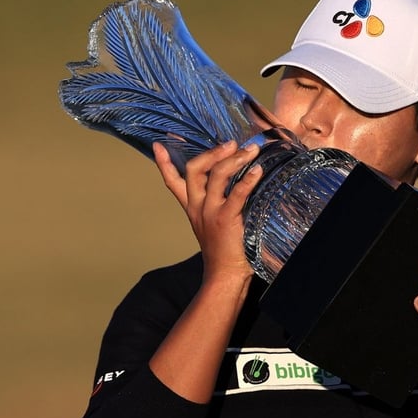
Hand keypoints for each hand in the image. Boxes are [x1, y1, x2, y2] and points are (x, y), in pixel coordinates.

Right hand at [153, 141, 261, 283]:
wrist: (225, 275)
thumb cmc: (225, 249)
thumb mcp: (212, 223)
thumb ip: (217, 204)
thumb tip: (236, 184)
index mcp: (192, 207)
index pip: (172, 181)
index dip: (164, 163)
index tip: (158, 144)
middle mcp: (198, 207)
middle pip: (194, 170)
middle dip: (211, 152)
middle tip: (230, 143)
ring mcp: (210, 212)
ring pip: (216, 176)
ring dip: (234, 159)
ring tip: (250, 150)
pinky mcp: (226, 220)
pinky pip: (237, 193)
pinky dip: (248, 180)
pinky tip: (259, 171)